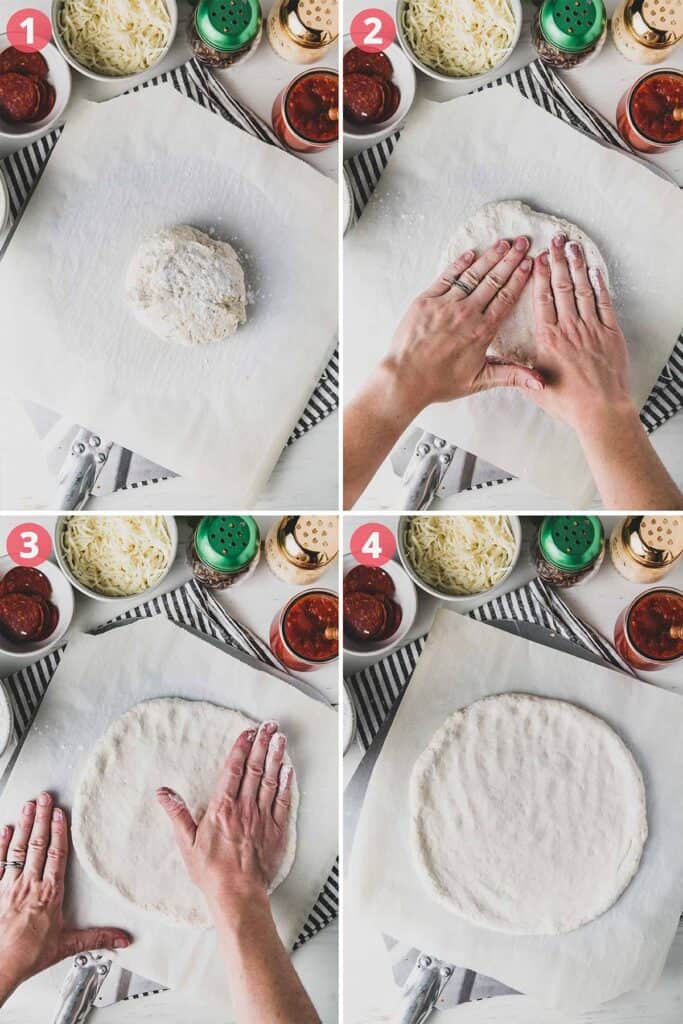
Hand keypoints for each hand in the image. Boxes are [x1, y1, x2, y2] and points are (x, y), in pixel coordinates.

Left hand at [0, 793, 129, 1004]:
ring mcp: (9, 886)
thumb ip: (96, 938)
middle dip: (41, 818)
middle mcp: (29, 885)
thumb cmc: (29, 955)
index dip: (58, 832)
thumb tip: (122, 939)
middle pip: (37, 844)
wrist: (0, 966)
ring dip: (23, 825)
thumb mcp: (67, 945)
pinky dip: (1, 845)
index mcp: (49, 893)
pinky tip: (4, 831)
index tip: (59, 813)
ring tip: (28, 806)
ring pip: (18, 849)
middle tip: (44, 798)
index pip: (56, 854)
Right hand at [158, 722, 293, 913]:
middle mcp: (244, 809)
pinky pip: (283, 802)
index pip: (233, 771)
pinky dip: (286, 784)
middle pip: (254, 769)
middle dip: (261, 744)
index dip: (240, 749)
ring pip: (270, 780)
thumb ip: (177, 814)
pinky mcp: (276, 830)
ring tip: (279, 738)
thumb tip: (163, 793)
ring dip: (275, 757)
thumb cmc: (211, 871)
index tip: (246, 732)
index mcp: (222, 809)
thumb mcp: (186, 843)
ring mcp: (262, 818)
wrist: (237, 894)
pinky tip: (288, 769)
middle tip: (268, 725)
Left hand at [380, 237, 542, 415]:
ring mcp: (445, 304)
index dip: (519, 278)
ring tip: (503, 242)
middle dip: (510, 259)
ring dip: (490, 256)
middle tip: (522, 241)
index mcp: (483, 331)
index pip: (506, 297)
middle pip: (494, 280)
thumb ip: (511, 376)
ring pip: (473, 274)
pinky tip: (471, 253)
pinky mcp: (426, 300)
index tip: (530, 262)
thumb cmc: (440, 382)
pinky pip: (447, 277)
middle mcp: (467, 313)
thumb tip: (540, 383)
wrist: (405, 379)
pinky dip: (460, 264)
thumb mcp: (479, 381)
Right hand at [527, 235, 636, 435]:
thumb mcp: (535, 388)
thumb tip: (506, 363)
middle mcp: (569, 329)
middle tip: (555, 241)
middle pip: (562, 287)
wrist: (600, 410)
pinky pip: (604, 303)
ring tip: (574, 246)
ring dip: (578, 266)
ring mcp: (592, 329)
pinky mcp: (610, 334)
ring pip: (583, 290)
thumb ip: (521, 371)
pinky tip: (596, 270)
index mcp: (548, 339)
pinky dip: (600, 285)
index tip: (537, 258)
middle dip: (558, 262)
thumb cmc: (567, 403)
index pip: (542, 300)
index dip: (539, 276)